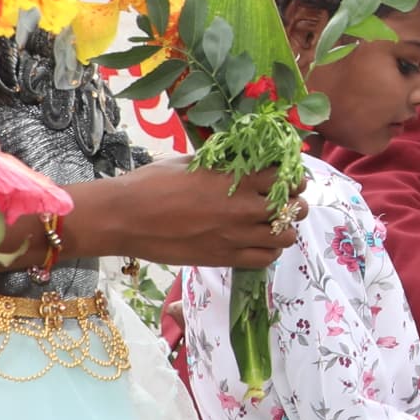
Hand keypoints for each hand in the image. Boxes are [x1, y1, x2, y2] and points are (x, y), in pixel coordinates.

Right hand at [65, 160, 302, 268]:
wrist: (124, 217)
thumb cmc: (151, 183)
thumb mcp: (190, 163)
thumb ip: (221, 165)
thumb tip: (237, 161)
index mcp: (236, 180)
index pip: (286, 177)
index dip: (291, 176)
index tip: (286, 176)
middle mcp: (243, 209)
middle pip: (294, 209)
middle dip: (294, 203)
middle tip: (284, 200)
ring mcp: (235, 236)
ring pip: (285, 237)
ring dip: (284, 229)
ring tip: (272, 223)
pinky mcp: (224, 258)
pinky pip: (265, 259)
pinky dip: (269, 251)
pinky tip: (258, 242)